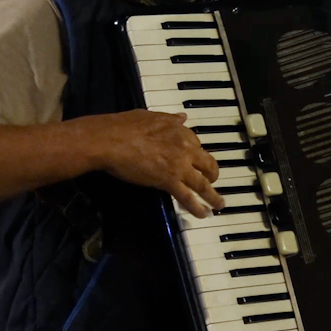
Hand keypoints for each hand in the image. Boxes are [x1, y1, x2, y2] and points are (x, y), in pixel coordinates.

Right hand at [80, 110, 224, 217]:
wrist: (112, 140)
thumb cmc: (125, 126)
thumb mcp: (151, 116)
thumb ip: (170, 120)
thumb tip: (182, 117)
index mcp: (180, 131)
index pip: (196, 144)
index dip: (196, 154)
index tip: (194, 159)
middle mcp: (185, 148)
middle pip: (207, 164)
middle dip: (212, 175)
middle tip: (212, 181)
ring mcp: (178, 166)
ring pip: (202, 184)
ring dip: (213, 196)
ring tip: (219, 204)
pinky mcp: (168, 181)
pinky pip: (187, 197)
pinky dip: (197, 207)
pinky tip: (203, 213)